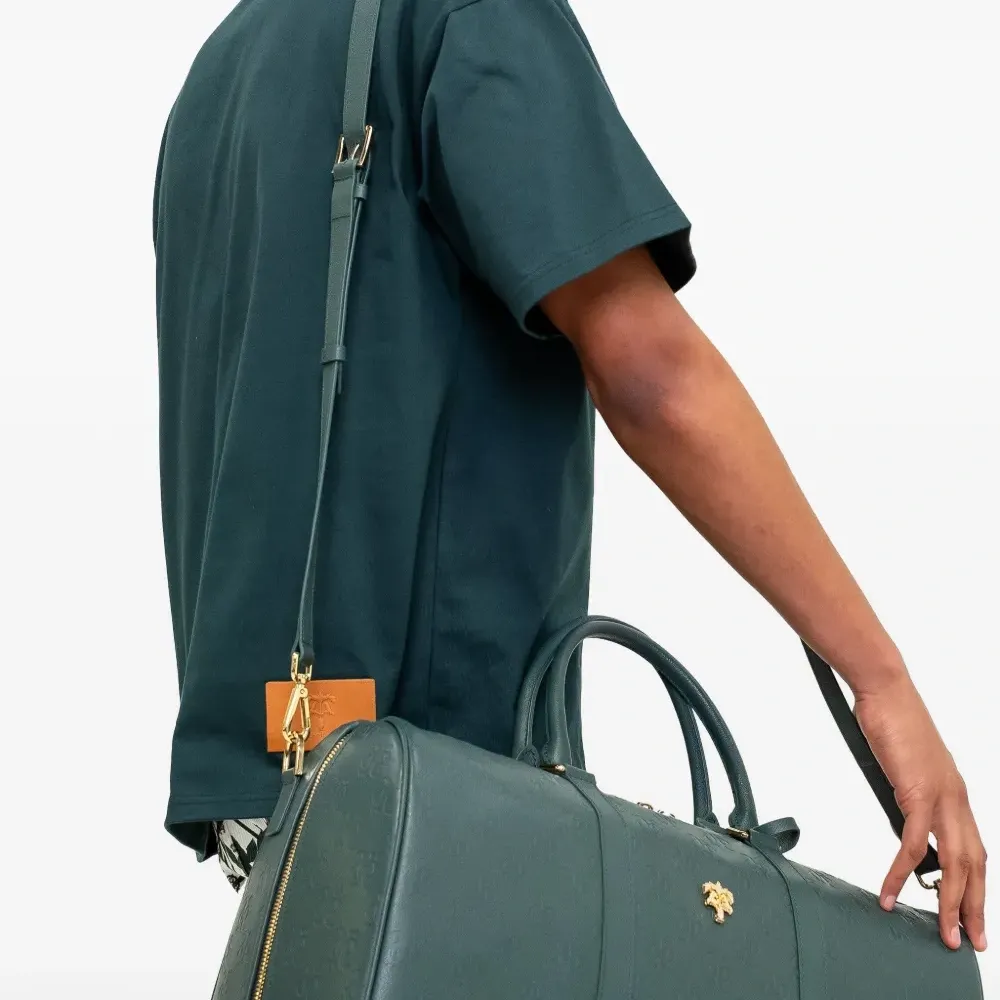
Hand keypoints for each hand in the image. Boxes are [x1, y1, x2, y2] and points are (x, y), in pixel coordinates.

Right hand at [854, 675, 986, 951]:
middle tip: (970, 939)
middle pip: (975, 865)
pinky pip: (913, 846)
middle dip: (973, 907)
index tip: (972, 913)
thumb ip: (909, 790)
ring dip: (949, 903)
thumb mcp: (905, 762)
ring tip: (942, 933)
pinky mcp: (916, 793)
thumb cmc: (889, 717)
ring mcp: (941, 796)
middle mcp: (957, 797)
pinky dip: (900, 874)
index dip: (977, 885)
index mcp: (956, 790)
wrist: (884, 688)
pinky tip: (889, 893)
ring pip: (955, 864)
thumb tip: (900, 811)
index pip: (976, 849)